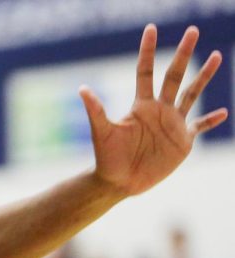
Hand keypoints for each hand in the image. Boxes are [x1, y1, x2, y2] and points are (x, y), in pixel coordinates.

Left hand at [80, 24, 227, 196]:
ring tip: (217, 56)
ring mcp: (172, 124)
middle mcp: (159, 110)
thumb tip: (82, 89)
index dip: (147, 51)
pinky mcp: (182, 142)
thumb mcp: (102, 132)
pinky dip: (211, 120)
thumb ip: (96, 111)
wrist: (118, 183)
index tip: (150, 29)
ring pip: (192, 94)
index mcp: (141, 105)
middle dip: (183, 54)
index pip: (145, 72)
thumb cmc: (106, 158)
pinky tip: (224, 112)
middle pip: (174, 76)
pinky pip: (200, 126)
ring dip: (204, 76)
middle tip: (192, 31)